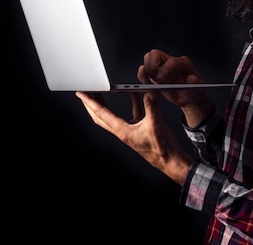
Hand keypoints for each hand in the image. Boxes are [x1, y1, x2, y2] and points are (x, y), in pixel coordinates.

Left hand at [75, 90, 192, 184]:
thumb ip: (151, 106)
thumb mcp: (156, 124)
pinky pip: (131, 113)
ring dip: (107, 103)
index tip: (81, 93)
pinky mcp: (139, 130)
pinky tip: (135, 94)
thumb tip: (148, 92)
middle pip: (101, 116)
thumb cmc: (162, 149)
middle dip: (91, 104)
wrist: (171, 161)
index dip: (90, 102)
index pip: (101, 113)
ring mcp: (130, 131)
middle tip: (86, 92)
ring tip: (103, 91)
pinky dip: (131, 103)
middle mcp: (123, 131)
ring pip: (113, 115)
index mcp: (122, 131)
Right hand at [137, 49, 213, 125]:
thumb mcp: (198, 91)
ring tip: (152, 87)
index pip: (172, 61)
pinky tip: (150, 90)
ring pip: (147, 60)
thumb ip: (196, 84)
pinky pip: (143, 71)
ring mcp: (161, 66)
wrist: (188, 98)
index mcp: (183, 63)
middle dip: (152, 67)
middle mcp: (171, 62)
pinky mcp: (154, 74)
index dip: (165, 69)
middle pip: (154, 54)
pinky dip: (143, 79)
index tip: (160, 80)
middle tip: (155, 81)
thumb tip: (191, 79)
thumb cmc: (194, 92)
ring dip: (146, 73)